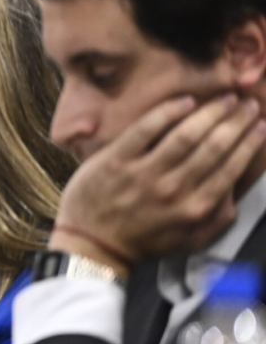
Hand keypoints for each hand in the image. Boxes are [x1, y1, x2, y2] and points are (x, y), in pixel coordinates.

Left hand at [52, 94, 265, 273]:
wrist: (94, 244)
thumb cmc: (143, 240)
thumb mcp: (190, 239)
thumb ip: (218, 217)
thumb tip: (235, 188)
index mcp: (195, 207)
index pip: (230, 167)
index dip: (250, 142)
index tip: (261, 124)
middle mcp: (173, 189)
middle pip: (213, 147)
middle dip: (236, 122)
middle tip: (248, 104)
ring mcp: (143, 173)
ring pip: (185, 135)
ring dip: (210, 113)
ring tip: (225, 99)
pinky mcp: (115, 160)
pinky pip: (145, 129)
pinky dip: (167, 112)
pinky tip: (185, 101)